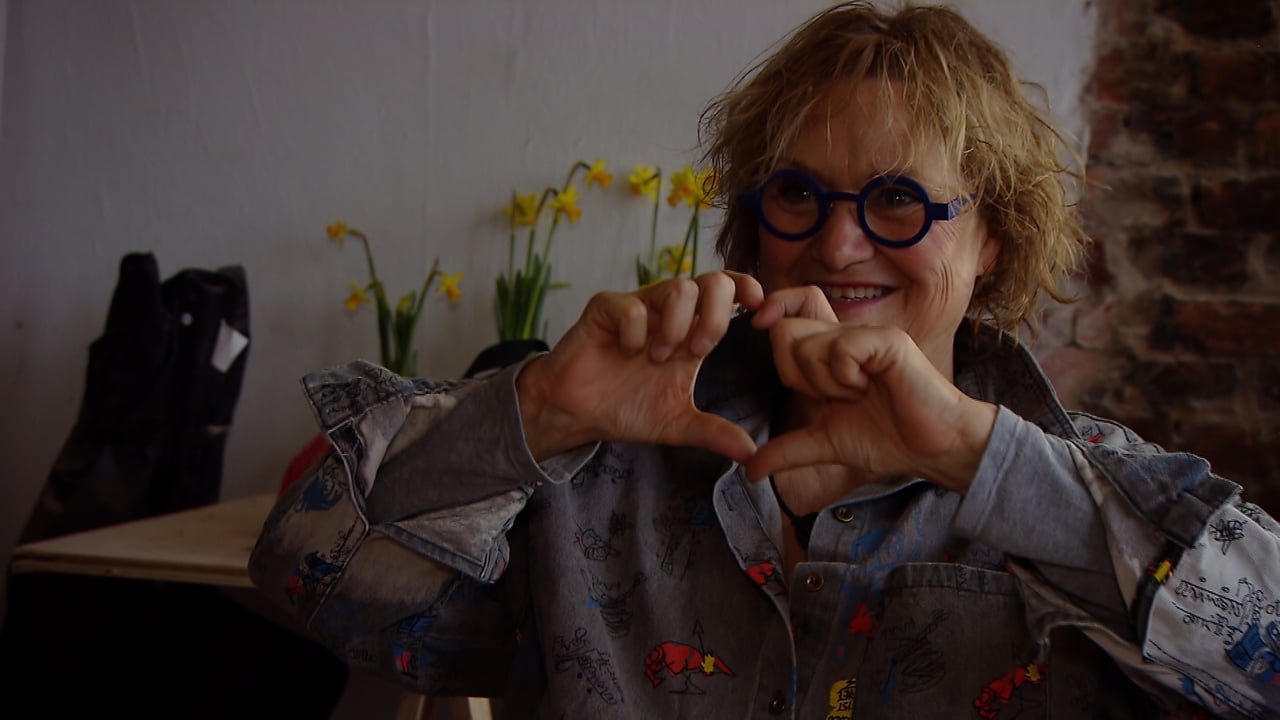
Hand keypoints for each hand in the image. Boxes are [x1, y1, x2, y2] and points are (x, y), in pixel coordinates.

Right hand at [517, 271, 764, 461]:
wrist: (576, 413)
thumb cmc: (625, 408)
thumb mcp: (678, 424)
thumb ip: (714, 433)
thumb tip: (752, 455)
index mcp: (692, 330)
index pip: (730, 290)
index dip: (749, 290)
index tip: (757, 318)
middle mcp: (670, 312)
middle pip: (713, 281)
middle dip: (715, 317)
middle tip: (698, 351)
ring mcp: (640, 306)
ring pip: (678, 287)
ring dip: (675, 327)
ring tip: (657, 358)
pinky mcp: (606, 308)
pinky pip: (633, 307)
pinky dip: (635, 333)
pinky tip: (625, 353)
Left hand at [744, 319, 997, 492]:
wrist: (933, 448)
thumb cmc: (888, 441)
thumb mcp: (826, 444)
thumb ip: (788, 450)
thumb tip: (749, 470)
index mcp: (830, 353)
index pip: (783, 324)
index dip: (777, 346)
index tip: (782, 366)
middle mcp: (845, 336)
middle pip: (786, 331)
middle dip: (798, 375)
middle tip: (832, 396)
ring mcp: (866, 335)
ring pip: (809, 344)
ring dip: (827, 383)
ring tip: (858, 395)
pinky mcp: (886, 340)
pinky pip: (840, 349)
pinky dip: (847, 377)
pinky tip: (870, 388)